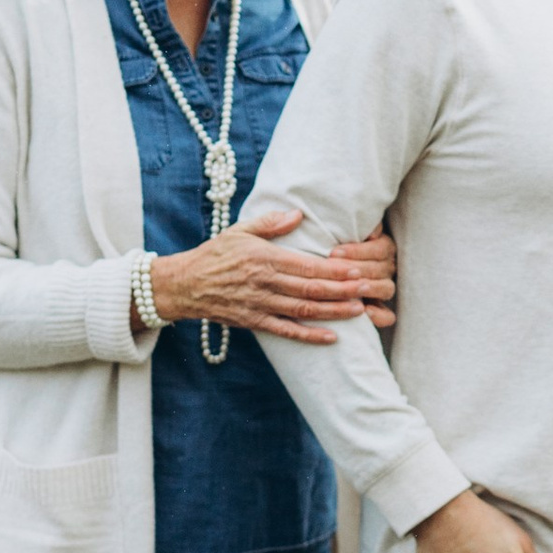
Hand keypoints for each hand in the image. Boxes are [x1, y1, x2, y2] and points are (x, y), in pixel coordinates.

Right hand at [148, 210, 396, 344]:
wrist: (184, 285)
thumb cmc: (215, 254)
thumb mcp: (239, 231)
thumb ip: (270, 223)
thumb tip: (298, 214)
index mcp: (265, 258)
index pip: (307, 265)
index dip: (335, 268)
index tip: (357, 268)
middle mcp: (265, 282)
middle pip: (311, 288)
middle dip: (343, 290)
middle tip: (368, 289)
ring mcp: (260, 304)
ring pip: (303, 310)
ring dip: (333, 311)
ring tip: (359, 310)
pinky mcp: (254, 322)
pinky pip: (286, 331)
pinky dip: (309, 336)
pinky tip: (331, 337)